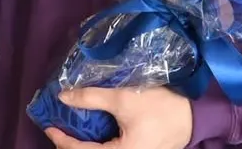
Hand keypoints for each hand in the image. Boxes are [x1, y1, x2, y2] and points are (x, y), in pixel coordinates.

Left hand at [46, 87, 192, 148]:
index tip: (49, 126)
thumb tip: (63, 96)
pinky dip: (97, 143)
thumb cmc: (159, 107)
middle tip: (59, 127)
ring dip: (84, 144)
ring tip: (71, 127)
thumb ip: (91, 98)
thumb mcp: (123, 99)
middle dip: (71, 144)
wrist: (193, 115)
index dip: (62, 140)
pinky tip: (91, 130)